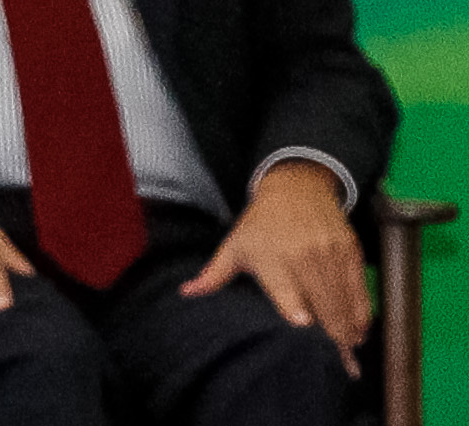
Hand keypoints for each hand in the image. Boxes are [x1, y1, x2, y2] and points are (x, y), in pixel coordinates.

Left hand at [182, 160, 368, 374]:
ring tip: (350, 347)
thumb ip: (214, 275)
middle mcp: (302, 256)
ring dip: (349, 327)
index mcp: (271, 257)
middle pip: (321, 301)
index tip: (302, 323)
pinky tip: (360, 328)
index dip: (294, 306)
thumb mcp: (234, 246)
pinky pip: (358, 288)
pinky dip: (361, 310)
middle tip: (336, 358)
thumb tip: (186, 292)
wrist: (297, 189)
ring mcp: (329, 253)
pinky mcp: (350, 251)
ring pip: (343, 298)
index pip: (285, 287)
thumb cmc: (261, 224)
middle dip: (330, 332)